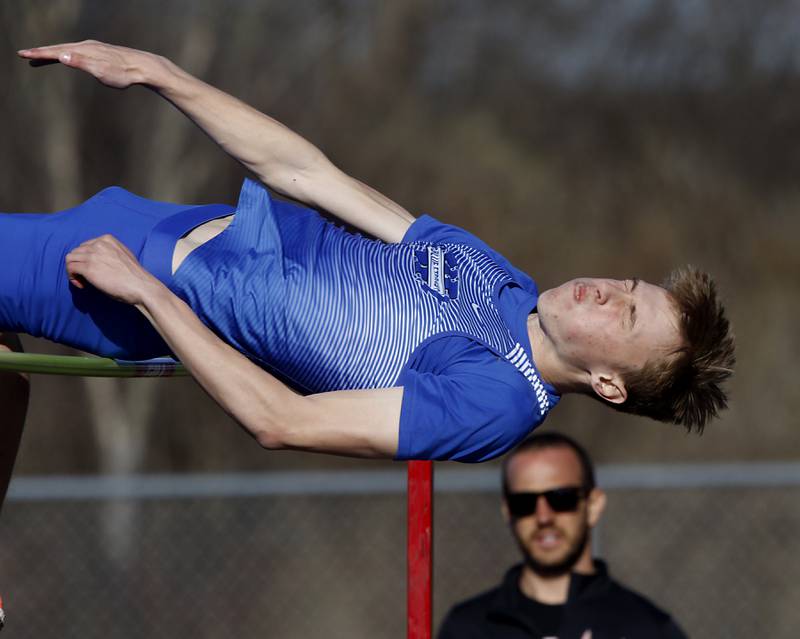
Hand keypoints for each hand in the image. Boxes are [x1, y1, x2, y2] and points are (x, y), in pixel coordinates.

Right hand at [17, 40, 160, 88]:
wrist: (143, 67)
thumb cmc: (123, 72)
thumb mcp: (100, 71)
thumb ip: (81, 63)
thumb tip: (62, 56)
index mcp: (83, 50)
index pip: (55, 51)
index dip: (39, 54)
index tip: (23, 55)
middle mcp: (87, 46)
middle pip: (59, 49)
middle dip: (41, 53)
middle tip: (25, 56)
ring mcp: (94, 48)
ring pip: (68, 50)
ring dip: (53, 54)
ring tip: (41, 59)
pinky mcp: (101, 53)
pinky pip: (78, 52)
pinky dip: (67, 55)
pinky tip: (68, 58)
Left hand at [65, 235, 161, 305]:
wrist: (141, 285)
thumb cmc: (134, 276)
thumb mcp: (123, 256)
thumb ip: (109, 253)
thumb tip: (98, 261)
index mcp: (107, 239)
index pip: (86, 245)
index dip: (86, 259)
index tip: (92, 271)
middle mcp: (98, 244)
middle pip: (76, 251)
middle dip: (78, 264)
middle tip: (86, 278)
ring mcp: (93, 255)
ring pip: (70, 258)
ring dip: (73, 270)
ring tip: (82, 281)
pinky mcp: (88, 268)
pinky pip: (70, 268)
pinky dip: (72, 277)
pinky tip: (82, 285)